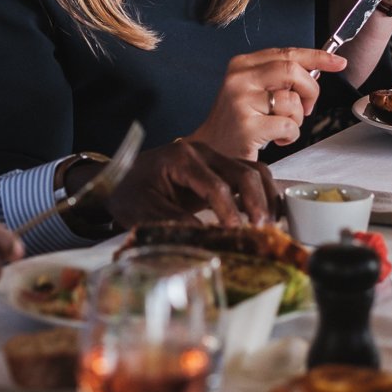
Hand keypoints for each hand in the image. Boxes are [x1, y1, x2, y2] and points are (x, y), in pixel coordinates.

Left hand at [106, 137, 279, 226]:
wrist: (121, 178)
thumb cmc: (129, 192)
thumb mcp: (142, 211)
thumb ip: (172, 222)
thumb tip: (205, 238)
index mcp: (180, 158)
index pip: (215, 185)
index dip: (228, 211)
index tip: (236, 232)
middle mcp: (203, 153)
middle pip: (242, 172)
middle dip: (256, 202)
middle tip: (261, 230)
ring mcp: (214, 158)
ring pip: (253, 170)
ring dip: (266, 196)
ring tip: (270, 225)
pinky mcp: (220, 170)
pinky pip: (249, 176)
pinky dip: (262, 193)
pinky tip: (267, 216)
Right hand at [189, 46, 345, 158]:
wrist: (209, 151)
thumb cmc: (237, 122)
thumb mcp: (253, 91)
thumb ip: (279, 78)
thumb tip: (317, 67)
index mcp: (241, 65)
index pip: (286, 52)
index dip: (316, 56)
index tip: (338, 62)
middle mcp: (239, 79)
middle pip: (292, 70)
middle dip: (310, 90)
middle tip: (307, 107)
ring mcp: (241, 102)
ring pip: (292, 101)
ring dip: (297, 119)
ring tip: (281, 127)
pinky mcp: (247, 126)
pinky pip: (288, 126)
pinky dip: (290, 136)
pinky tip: (275, 139)